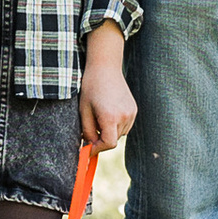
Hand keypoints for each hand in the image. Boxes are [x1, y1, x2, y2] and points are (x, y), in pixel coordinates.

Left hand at [79, 23, 134, 152]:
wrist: (105, 68)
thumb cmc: (91, 87)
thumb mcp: (83, 110)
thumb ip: (87, 130)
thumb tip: (90, 145)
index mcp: (110, 117)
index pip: (108, 144)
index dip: (97, 149)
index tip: (88, 150)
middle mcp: (124, 116)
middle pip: (114, 139)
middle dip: (101, 139)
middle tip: (90, 129)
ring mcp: (131, 113)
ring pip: (120, 133)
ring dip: (109, 132)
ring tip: (99, 116)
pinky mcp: (134, 110)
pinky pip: (125, 125)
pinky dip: (116, 125)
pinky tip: (108, 112)